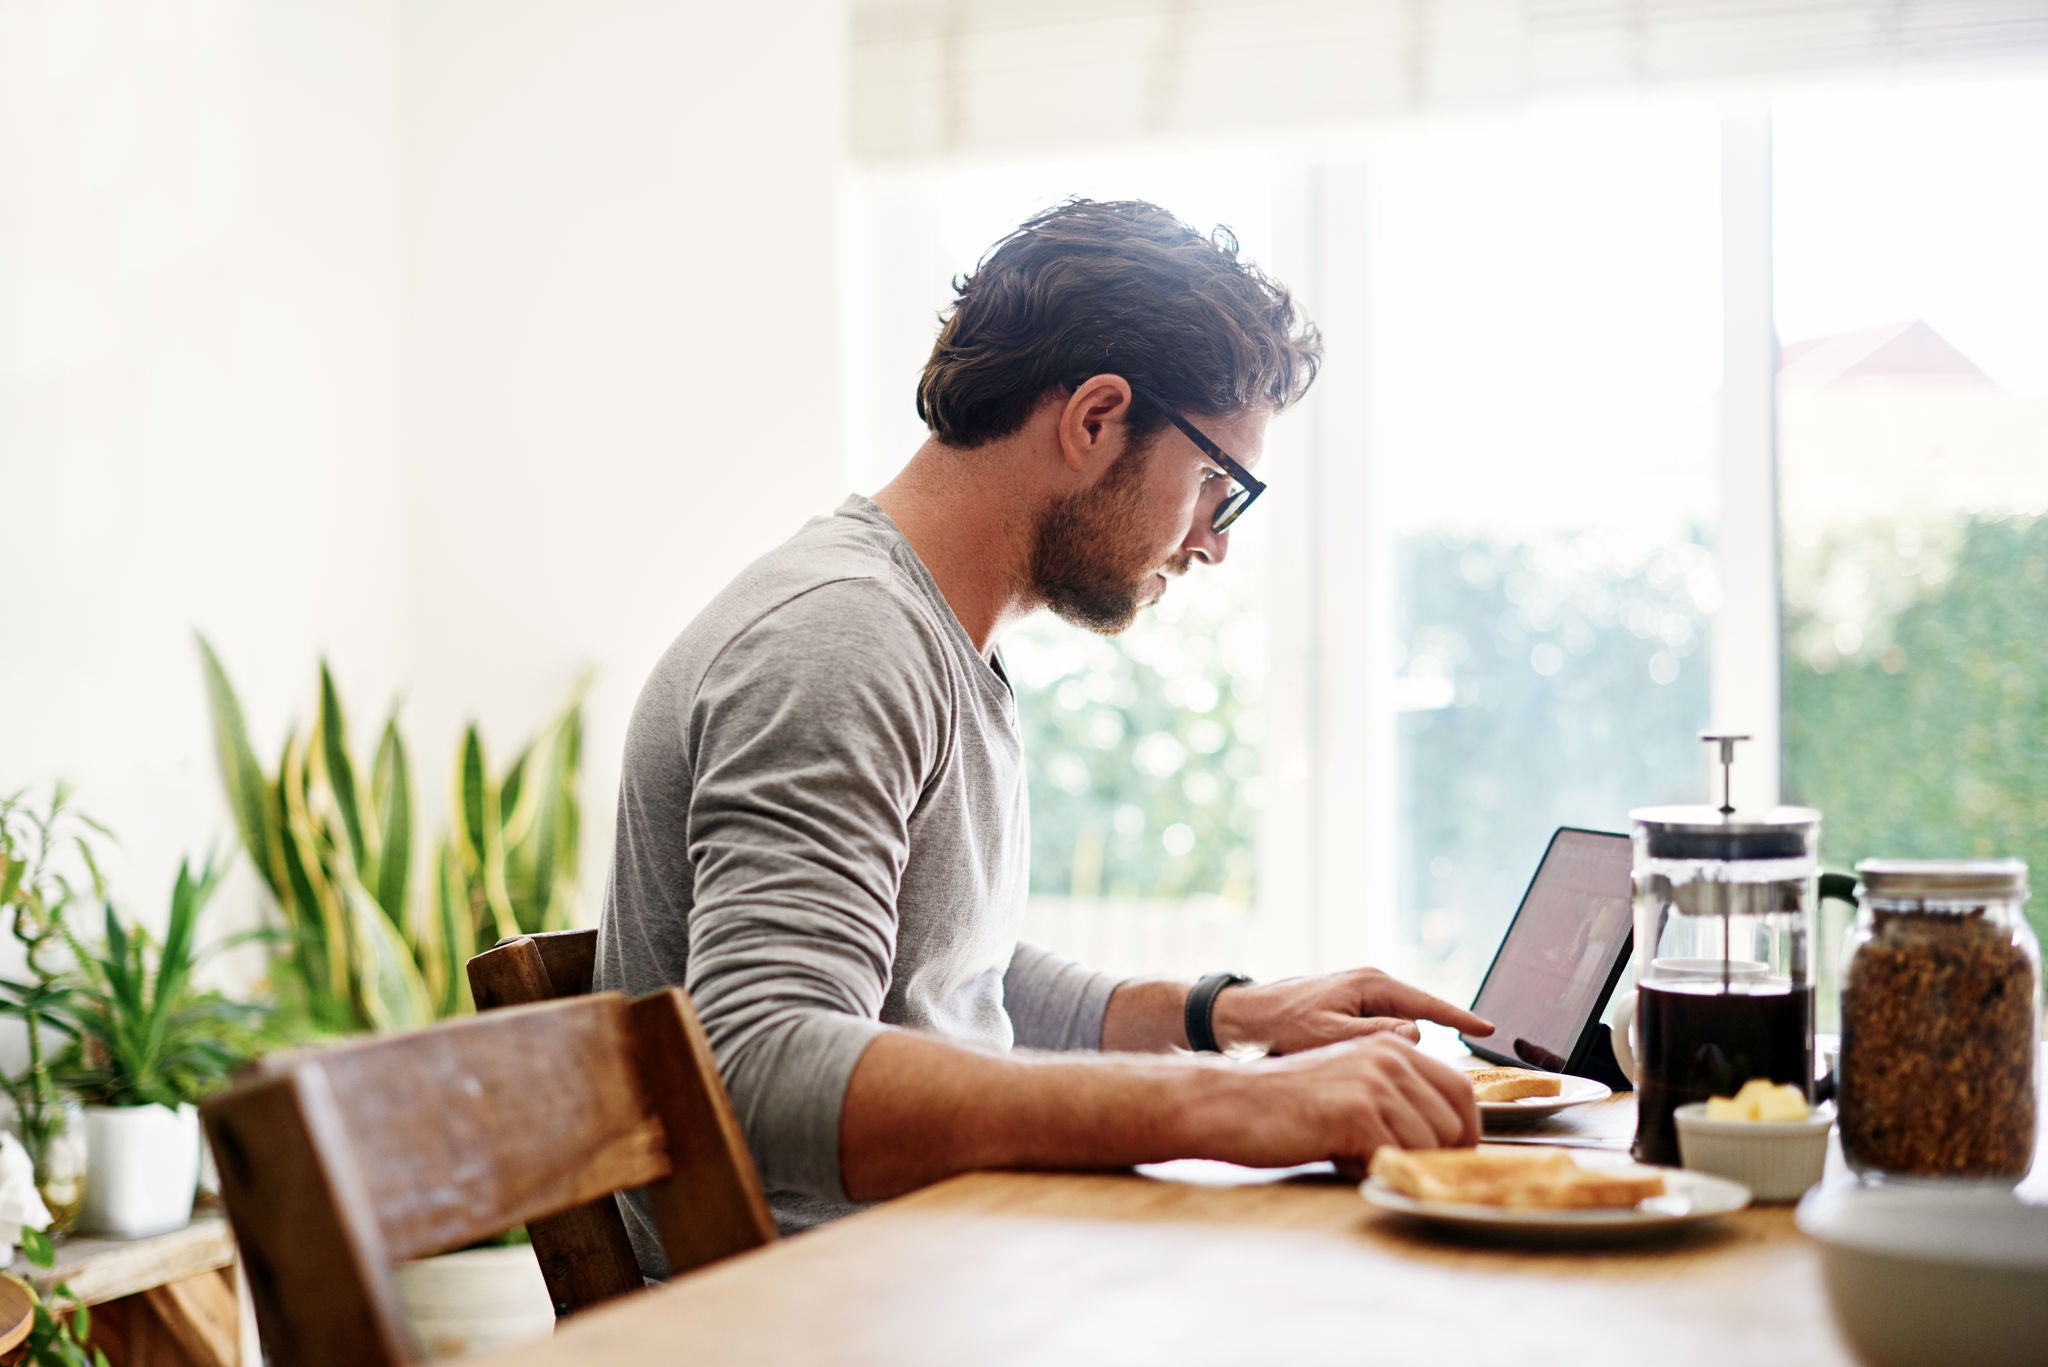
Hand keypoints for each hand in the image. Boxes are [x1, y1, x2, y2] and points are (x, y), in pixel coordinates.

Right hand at [1200, 1034, 1480, 1175]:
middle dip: (1437, 1155)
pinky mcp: (1357, 1111)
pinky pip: (1398, 1157)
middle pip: (1455, 1122)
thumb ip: (1394, 1096)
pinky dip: (1374, 1170)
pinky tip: (1342, 1158)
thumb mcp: (1350, 1083)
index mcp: (1391, 1046)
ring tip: (1356, 1154)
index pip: (1462, 1089)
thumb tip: (1446, 1137)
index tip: (1455, 1156)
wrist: (1230, 1102)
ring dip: (1400, 1163)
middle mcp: (1390, 1056)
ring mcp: (1374, 1082)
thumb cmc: (1286, 1104)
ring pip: (1431, 1144)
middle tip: (1399, 1165)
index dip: (1466, 1130)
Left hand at [1211, 967, 1493, 1054]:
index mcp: (1371, 985)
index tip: (1490, 1031)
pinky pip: (1383, 1030)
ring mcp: (1360, 996)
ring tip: (1400, 1081)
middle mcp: (1370, 985)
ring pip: (1400, 1028)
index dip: (1460, 1019)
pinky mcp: (1349, 1010)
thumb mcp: (1328, 1034)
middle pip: (1419, 1016)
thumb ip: (1375, 1035)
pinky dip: (1387, 1050)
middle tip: (1439, 1080)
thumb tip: (1418, 1036)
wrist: (1241, 1017)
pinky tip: (1381, 1075)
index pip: (1429, 1003)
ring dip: (1403, 1052)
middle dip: (1430, 1045)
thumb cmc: (1280, 1026)